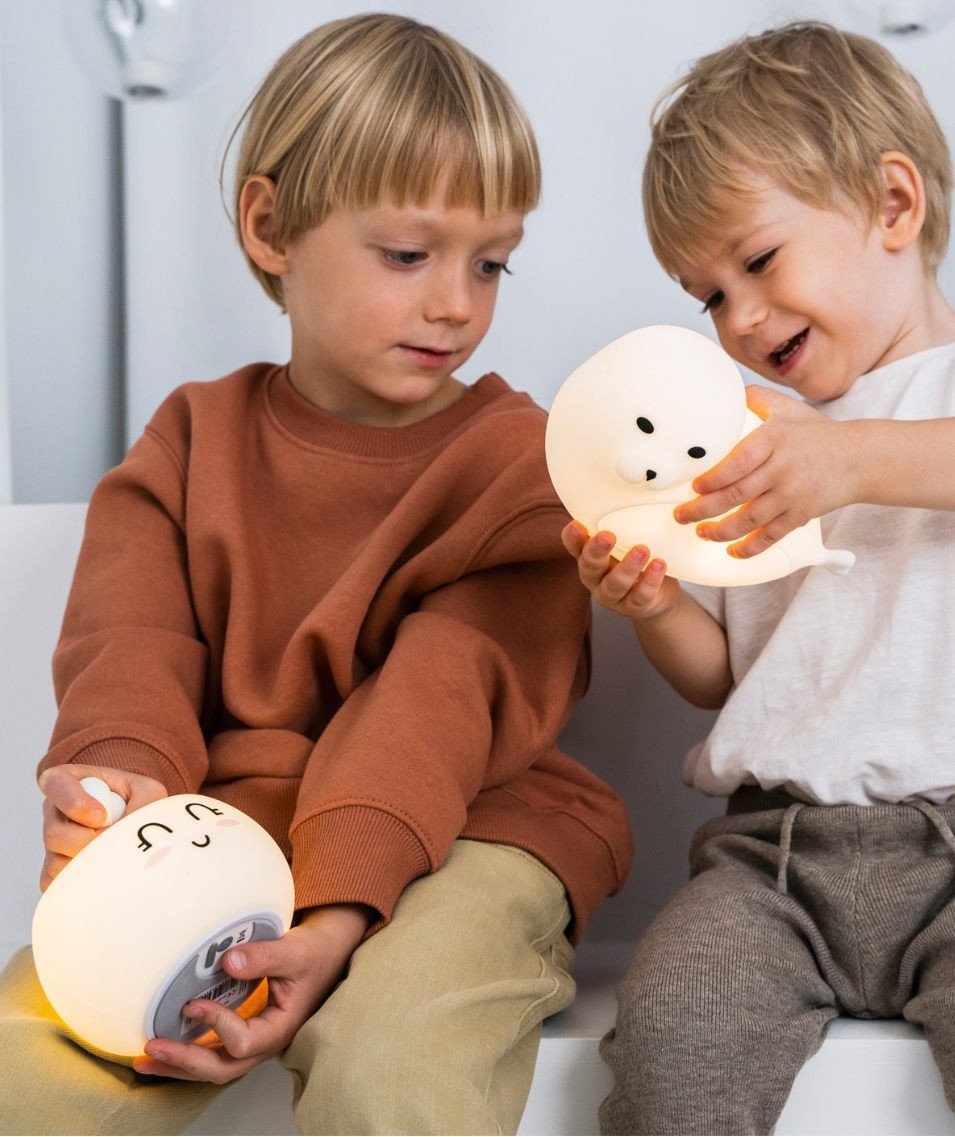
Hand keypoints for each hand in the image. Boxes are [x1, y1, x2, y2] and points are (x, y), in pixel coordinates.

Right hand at [38, 763, 167, 889]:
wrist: (133, 822)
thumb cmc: (135, 800)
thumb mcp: (146, 790)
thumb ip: (145, 801)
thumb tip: (134, 831)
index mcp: (67, 781)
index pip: (56, 784)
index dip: (76, 803)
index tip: (101, 817)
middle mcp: (53, 812)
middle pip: (55, 835)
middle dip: (90, 842)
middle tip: (115, 841)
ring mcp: (50, 844)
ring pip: (57, 864)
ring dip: (92, 863)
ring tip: (115, 852)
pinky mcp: (52, 872)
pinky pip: (60, 885)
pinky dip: (86, 882)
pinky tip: (105, 871)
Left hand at [133, 904, 372, 1082]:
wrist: (327, 953)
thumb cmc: (316, 954)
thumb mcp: (296, 951)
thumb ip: (265, 956)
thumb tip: (228, 961)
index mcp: (281, 1028)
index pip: (244, 1041)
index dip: (216, 1025)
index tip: (193, 1003)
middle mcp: (266, 1042)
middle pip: (222, 1068)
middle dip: (185, 1061)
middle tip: (152, 1047)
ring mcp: (255, 1041)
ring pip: (214, 1067)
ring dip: (179, 1065)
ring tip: (145, 1060)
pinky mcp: (245, 1031)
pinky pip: (214, 1052)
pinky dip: (188, 1053)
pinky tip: (165, 1047)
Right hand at [561, 521, 680, 620]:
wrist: (658, 596)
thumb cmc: (636, 561)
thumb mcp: (625, 543)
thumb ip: (621, 525)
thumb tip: (628, 488)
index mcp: (589, 558)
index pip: (574, 546)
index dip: (572, 538)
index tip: (577, 525)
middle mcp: (595, 578)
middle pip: (589, 566)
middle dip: (597, 551)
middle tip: (607, 536)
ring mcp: (613, 596)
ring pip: (615, 584)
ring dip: (628, 567)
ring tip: (642, 550)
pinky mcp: (634, 607)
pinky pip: (640, 596)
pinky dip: (650, 581)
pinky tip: (660, 565)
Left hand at [673, 385, 853, 558]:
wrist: (860, 458)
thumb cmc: (816, 433)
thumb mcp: (787, 409)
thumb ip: (757, 400)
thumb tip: (724, 393)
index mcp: (774, 439)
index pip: (737, 462)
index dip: (712, 478)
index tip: (694, 487)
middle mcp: (782, 468)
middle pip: (736, 494)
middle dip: (703, 509)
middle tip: (681, 516)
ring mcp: (793, 494)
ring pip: (750, 519)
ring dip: (721, 531)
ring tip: (702, 533)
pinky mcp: (802, 514)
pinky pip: (772, 535)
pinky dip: (751, 547)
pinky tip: (733, 552)